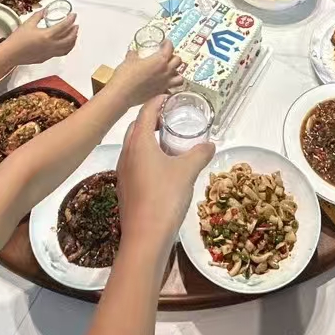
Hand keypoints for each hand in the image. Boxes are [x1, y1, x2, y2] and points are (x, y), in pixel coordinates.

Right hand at [0, 8, 78, 64]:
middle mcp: (51, 45)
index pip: (64, 26)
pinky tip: (65, 45)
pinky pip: (61, 53)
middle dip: (74, 31)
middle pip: (69, 38)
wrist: (10, 54)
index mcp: (47, 35)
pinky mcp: (47, 58)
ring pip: (67, 48)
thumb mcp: (28, 23)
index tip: (74, 15)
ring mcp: (50, 53)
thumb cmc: (17, 39)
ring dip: (73, 40)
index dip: (71, 19)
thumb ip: (39, 15)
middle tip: (76, 25)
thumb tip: (45, 10)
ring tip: (74, 34)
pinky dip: (66, 48)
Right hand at [106, 43, 184, 106]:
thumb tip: (133, 53)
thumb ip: (133, 55)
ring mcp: (164, 84)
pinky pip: (170, 90)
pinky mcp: (160, 93)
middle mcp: (166, 72)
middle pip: (178, 61)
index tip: (165, 43)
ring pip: (180, 78)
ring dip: (176, 73)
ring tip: (170, 71)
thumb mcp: (129, 60)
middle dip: (173, 56)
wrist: (122, 93)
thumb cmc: (126, 75)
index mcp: (160, 61)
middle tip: (166, 56)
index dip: (168, 43)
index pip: (170, 48)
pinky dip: (169, 87)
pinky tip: (162, 85)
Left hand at [115, 96, 213, 252]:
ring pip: (134, 145)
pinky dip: (146, 155)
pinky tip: (161, 167)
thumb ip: (200, 154)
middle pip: (137, 127)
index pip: (147, 112)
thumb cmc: (165, 197)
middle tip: (171, 118)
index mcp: (139, 142)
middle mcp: (127, 153)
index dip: (158, 101)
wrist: (145, 237)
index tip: (170, 97)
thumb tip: (211, 145)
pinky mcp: (124, 187)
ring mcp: (123, 171)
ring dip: (149, 138)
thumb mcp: (188, 172)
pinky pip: (134, 162)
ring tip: (168, 142)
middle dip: (152, 119)